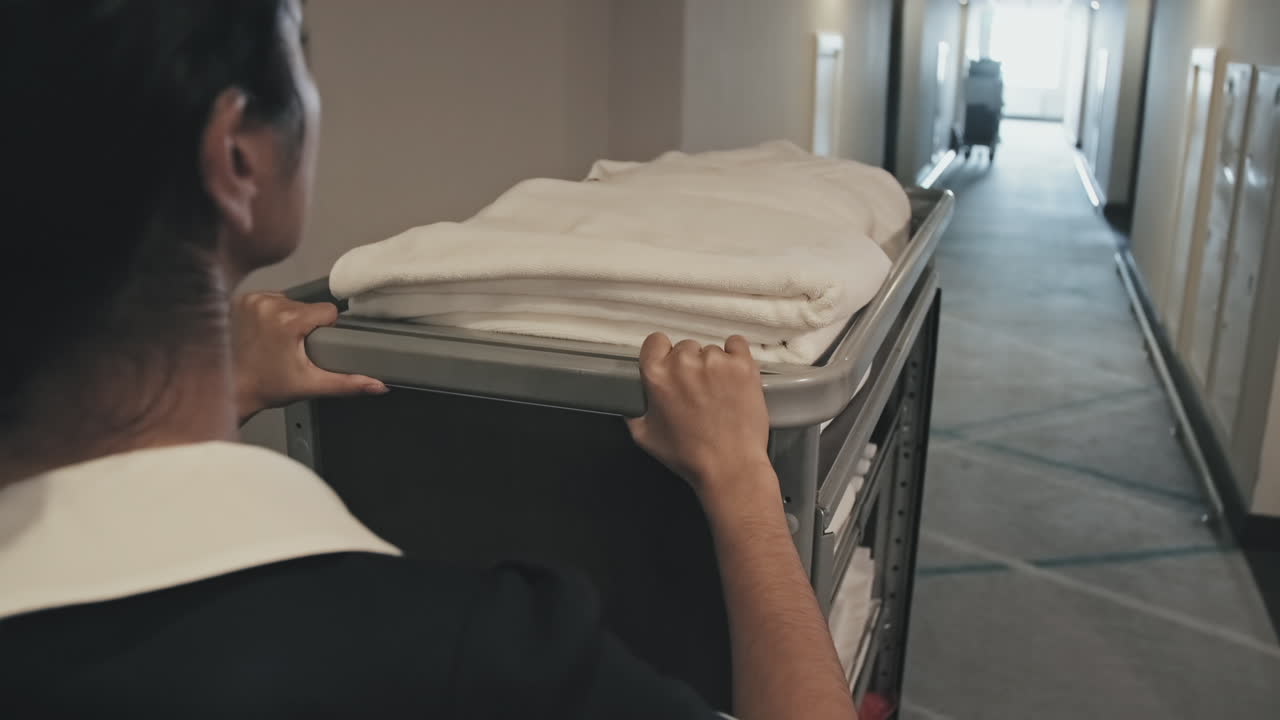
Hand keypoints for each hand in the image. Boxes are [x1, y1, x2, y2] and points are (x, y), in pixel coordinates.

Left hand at [232, 292, 387, 423]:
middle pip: (307, 305)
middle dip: (305, 325)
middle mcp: (268, 304)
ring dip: (287, 317)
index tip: (312, 344)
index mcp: (287, 320)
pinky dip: (270, 313)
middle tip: (292, 348)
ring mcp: (252, 300)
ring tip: (277, 341)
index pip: (327, 310)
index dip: (326, 329)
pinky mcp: (241, 300)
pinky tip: (264, 332)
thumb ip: (348, 382)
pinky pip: (269, 299)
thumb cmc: (267, 386)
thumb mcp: (312, 384)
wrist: (231, 387)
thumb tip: (378, 385)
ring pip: (289, 300)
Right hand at [626, 333, 770, 493]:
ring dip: (713, 367)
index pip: (655, 341)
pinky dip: (735, 356)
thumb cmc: (688, 455)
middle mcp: (684, 363)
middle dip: (690, 366)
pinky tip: (734, 376)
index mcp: (656, 375)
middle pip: (685, 347)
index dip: (663, 355)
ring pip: (711, 351)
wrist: (729, 467)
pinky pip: (737, 344)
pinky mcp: (742, 365)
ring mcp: (715, 362)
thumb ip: (632, 410)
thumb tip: (630, 400)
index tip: (671, 367)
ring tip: (718, 394)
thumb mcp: (644, 436)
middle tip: (697, 391)